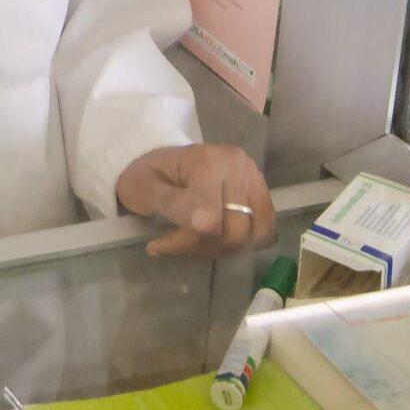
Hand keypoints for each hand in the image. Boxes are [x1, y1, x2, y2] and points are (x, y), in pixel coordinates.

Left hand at [115, 144, 273, 255]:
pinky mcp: (261, 192)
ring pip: (253, 236)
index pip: (213, 223)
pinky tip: (215, 237)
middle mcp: (240, 166)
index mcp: (209, 161)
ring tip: (194, 241)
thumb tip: (208, 224)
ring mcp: (254, 178)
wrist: (158, 162)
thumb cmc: (147, 176)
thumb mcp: (145, 190)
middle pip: (237, 232)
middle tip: (174, 244)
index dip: (187, 243)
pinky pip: (264, 232)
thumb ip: (175, 204)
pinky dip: (242, 243)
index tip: (157, 246)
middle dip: (203, 247)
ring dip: (223, 248)